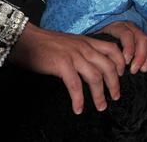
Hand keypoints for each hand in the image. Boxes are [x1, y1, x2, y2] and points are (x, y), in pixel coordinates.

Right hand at [9, 24, 126, 114]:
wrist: (25, 39)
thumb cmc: (45, 43)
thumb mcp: (70, 42)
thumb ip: (81, 50)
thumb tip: (90, 65)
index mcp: (87, 41)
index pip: (113, 49)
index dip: (120, 63)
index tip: (121, 76)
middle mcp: (84, 47)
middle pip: (108, 66)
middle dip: (114, 84)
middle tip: (115, 97)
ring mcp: (74, 56)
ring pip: (95, 77)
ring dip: (99, 94)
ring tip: (101, 106)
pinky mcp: (62, 64)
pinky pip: (75, 85)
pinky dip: (78, 98)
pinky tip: (78, 108)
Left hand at [99, 20, 146, 73]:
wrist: (102, 22)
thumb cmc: (97, 35)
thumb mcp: (95, 37)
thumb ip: (99, 46)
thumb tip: (101, 62)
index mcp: (116, 25)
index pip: (126, 34)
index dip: (129, 48)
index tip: (126, 62)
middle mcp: (129, 25)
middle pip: (141, 38)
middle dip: (140, 56)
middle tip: (134, 70)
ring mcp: (137, 28)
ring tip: (143, 70)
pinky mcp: (143, 33)